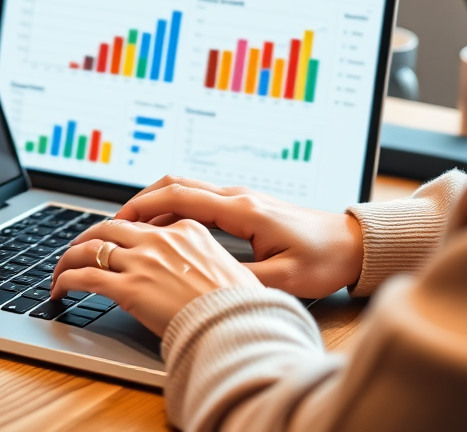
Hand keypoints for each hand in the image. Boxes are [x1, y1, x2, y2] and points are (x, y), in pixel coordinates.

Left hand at [51, 218, 260, 336]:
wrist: (236, 325)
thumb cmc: (240, 306)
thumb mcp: (231, 269)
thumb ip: (209, 262)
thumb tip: (207, 274)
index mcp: (186, 230)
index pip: (143, 223)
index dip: (122, 232)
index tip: (114, 242)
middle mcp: (160, 240)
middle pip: (110, 227)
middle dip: (88, 237)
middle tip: (78, 249)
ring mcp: (142, 262)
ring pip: (90, 248)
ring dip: (69, 258)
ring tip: (60, 271)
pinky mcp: (127, 288)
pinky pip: (84, 277)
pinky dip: (64, 280)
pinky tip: (58, 291)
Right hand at [113, 176, 362, 299]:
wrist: (352, 243)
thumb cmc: (323, 259)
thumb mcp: (282, 279)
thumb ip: (239, 279)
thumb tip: (203, 283)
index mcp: (242, 210)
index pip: (180, 197)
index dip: (144, 207)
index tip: (118, 221)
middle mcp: (237, 197)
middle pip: (176, 184)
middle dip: (140, 201)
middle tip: (114, 224)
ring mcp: (240, 199)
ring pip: (186, 189)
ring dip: (156, 203)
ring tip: (132, 230)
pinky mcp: (245, 207)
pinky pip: (199, 200)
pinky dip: (174, 209)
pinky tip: (165, 232)